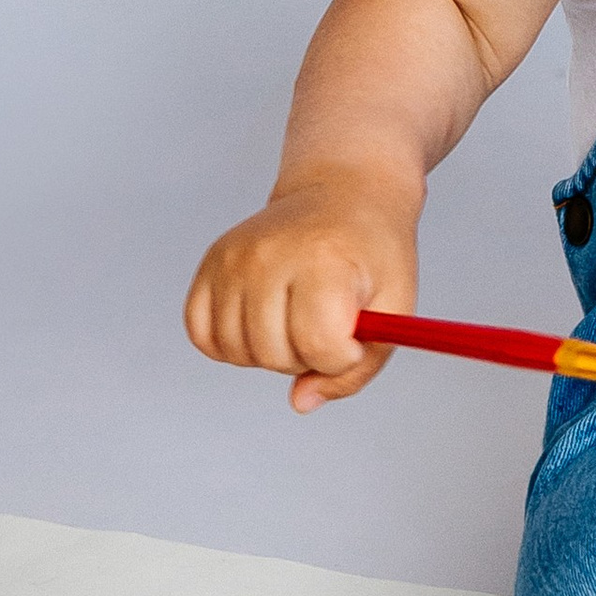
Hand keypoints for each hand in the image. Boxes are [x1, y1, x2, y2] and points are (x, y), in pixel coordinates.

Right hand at [184, 180, 418, 411]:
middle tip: (327, 319)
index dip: (344, 356)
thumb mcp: (393, 308)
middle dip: (308, 356)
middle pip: (276, 355)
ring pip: (238, 352)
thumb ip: (356, 369)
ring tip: (295, 316)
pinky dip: (231, 343)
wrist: (343, 193)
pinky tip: (262, 321)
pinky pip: (203, 334)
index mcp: (323, 262)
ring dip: (270, 352)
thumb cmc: (372, 253)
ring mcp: (233, 259)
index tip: (356, 332)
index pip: (321, 345)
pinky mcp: (211, 264)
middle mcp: (269, 256)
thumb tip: (301, 402)